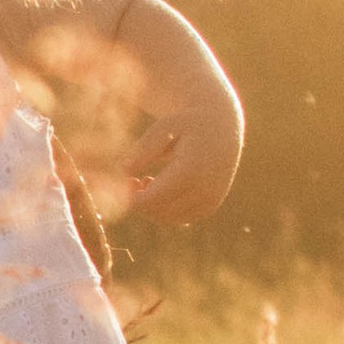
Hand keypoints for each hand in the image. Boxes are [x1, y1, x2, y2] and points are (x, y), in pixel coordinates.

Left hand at [106, 102, 241, 225]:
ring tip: (146, 180)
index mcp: (191, 170)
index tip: (127, 181)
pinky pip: (180, 218)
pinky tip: (159, 188)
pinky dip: (165, 209)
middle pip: (159, 212)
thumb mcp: (163, 127)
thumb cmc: (185, 124)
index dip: (133, 197)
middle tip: (132, 181)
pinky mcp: (210, 206)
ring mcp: (209, 201)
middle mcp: (204, 190)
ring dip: (152, 205)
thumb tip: (122, 170)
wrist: (220, 127)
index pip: (153, 199)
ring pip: (169, 218)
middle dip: (140, 201)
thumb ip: (143, 149)